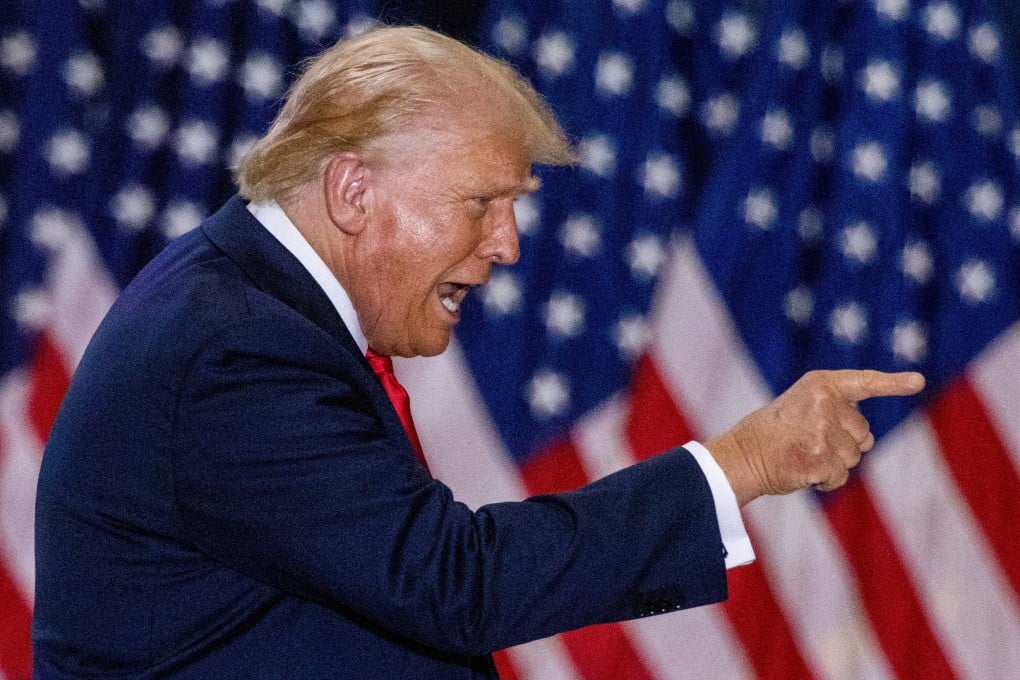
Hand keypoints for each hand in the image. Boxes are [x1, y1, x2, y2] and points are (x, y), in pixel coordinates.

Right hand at [705, 370, 924, 505]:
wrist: (740, 456)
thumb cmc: (768, 433)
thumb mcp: (799, 406)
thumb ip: (833, 411)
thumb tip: (867, 440)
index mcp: (820, 384)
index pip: (864, 382)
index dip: (893, 383)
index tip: (918, 381)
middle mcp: (826, 404)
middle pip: (863, 432)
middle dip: (844, 443)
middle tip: (809, 442)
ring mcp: (825, 431)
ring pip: (853, 457)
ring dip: (833, 463)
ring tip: (802, 455)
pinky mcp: (822, 459)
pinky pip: (840, 477)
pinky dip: (825, 481)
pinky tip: (803, 472)